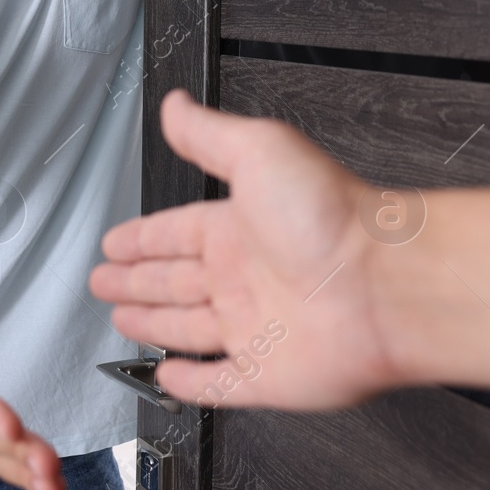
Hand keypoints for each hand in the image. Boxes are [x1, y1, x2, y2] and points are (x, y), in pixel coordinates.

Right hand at [88, 89, 403, 409]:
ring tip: (122, 319)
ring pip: (188, 329)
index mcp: (238, 228)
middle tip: (104, 281)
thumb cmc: (335, 218)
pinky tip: (170, 376)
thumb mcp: (258, 150)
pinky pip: (218, 384)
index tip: (115, 242)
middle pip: (174, 280)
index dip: (140, 238)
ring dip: (153, 324)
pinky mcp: (266, 376)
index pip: (174, 232)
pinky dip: (190, 384)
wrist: (385, 286)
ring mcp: (256, 329)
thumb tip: (176, 105)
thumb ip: (207, 133)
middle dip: (136, 280)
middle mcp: (246, 277)